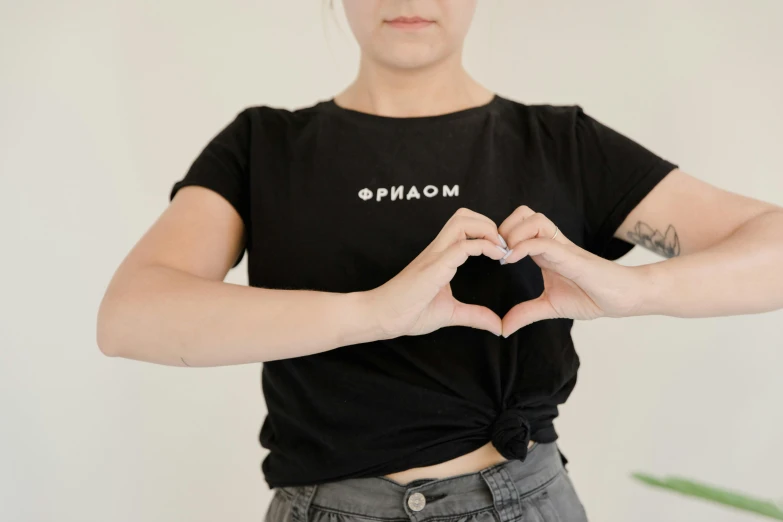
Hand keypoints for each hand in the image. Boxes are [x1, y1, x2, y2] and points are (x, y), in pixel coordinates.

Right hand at [366, 208, 509, 337]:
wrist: (382, 316)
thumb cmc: (409, 312)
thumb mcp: (450, 313)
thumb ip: (474, 315)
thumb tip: (498, 326)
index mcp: (440, 256)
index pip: (464, 226)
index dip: (487, 232)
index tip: (502, 252)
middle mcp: (438, 250)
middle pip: (464, 215)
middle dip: (488, 223)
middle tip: (502, 247)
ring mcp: (435, 255)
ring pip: (462, 221)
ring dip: (486, 230)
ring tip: (499, 249)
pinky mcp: (434, 267)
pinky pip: (462, 246)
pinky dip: (484, 246)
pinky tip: (496, 257)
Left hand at [497, 205, 644, 336]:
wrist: (624, 299)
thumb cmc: (592, 297)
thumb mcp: (550, 306)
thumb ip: (526, 313)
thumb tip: (503, 328)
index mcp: (545, 251)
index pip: (518, 224)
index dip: (500, 234)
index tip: (491, 256)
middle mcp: (552, 243)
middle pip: (523, 213)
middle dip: (504, 228)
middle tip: (497, 252)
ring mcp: (562, 247)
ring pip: (533, 219)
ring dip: (513, 234)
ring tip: (506, 256)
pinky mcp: (572, 257)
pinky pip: (544, 241)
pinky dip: (523, 246)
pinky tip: (512, 260)